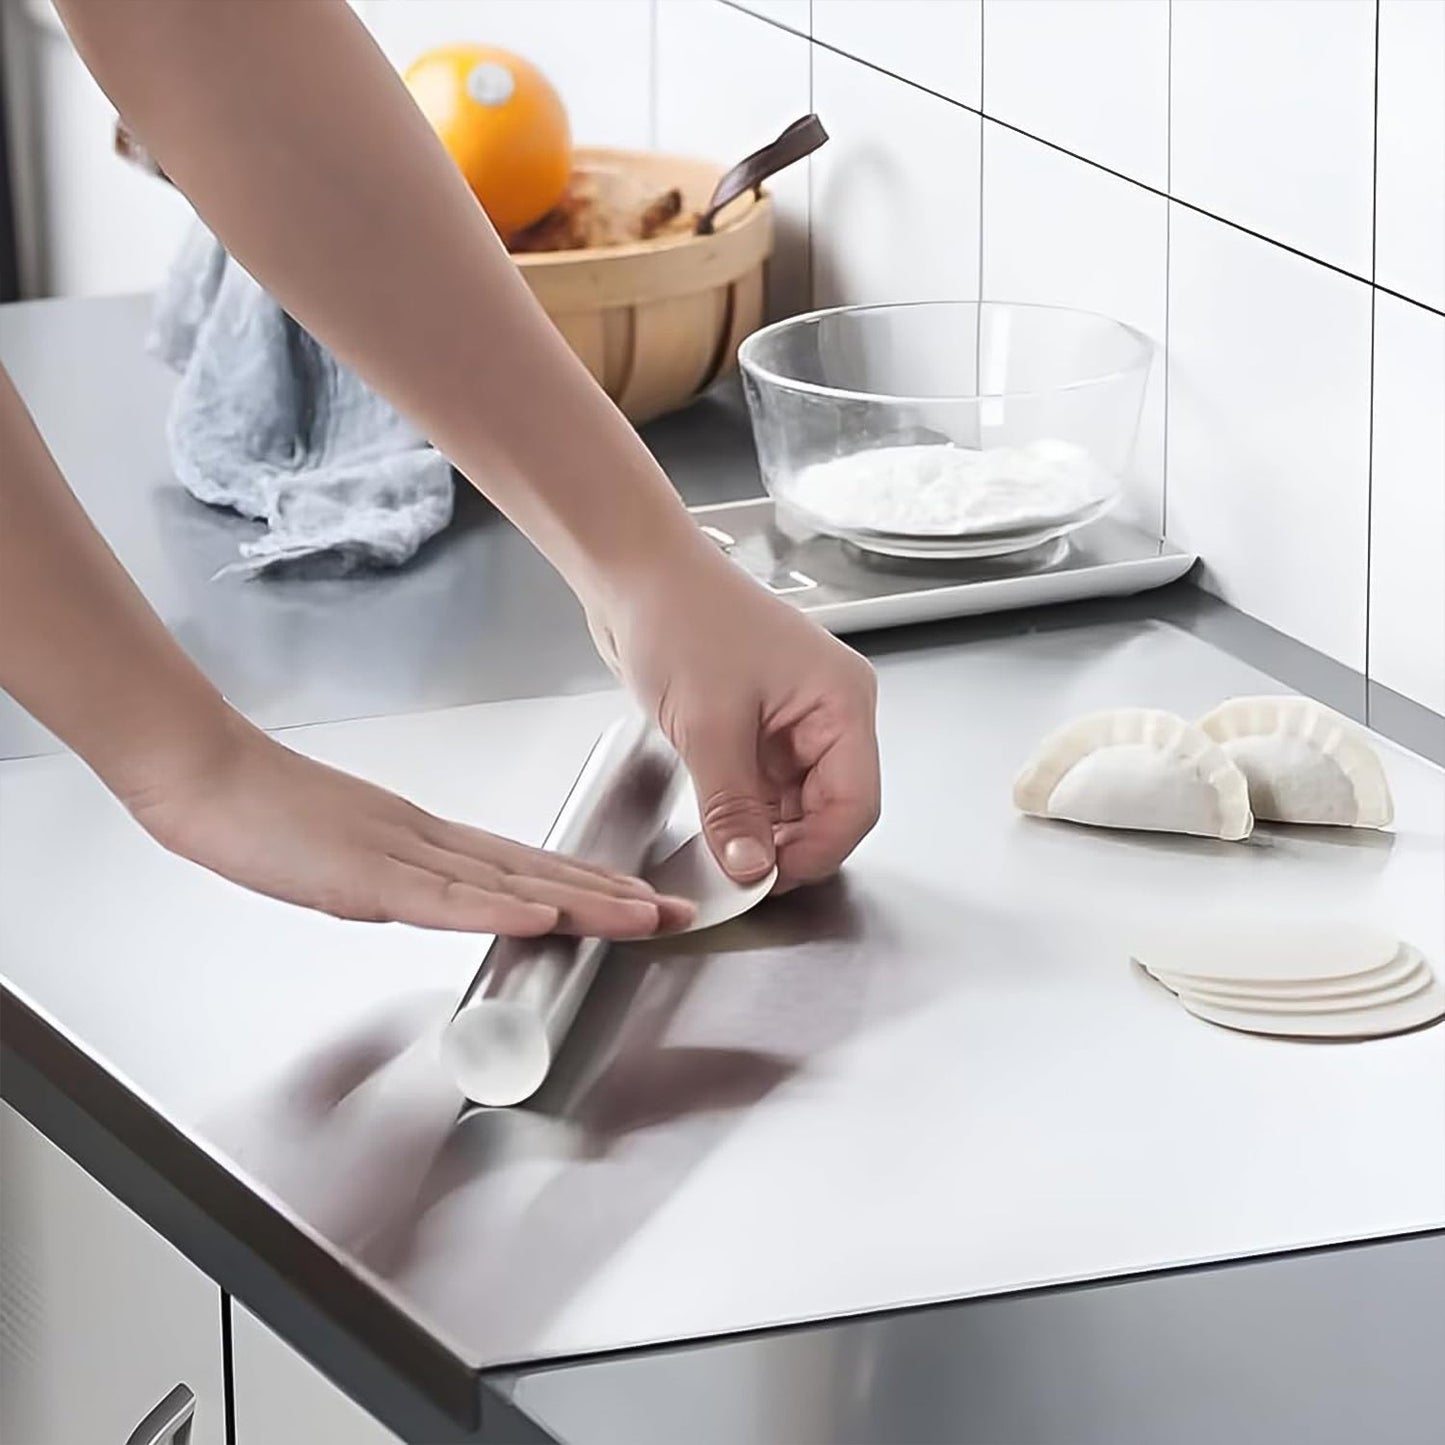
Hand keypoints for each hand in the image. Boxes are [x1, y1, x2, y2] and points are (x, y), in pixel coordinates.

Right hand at [120, 714, 694, 936]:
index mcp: (433, 842)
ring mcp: (405, 856)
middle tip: (679, 910)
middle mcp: (435, 843)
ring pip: (511, 881)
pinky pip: (443, 897)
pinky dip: (497, 907)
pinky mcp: (366, 874)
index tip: (646, 899)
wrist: (211, 777)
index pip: (532, 865)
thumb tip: (445, 900)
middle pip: (540, 871)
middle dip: (615, 896)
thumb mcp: (354, 857)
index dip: (594, 884)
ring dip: (583, 901)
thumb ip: (404, 876)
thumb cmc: (272, 816)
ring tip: (645, 914)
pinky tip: (542, 916)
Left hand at [592, 546, 880, 890]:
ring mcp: (792, 722)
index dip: (816, 851)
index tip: (765, 881)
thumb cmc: (680, 617)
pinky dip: (742, 814)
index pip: (856, 804)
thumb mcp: (708, 725)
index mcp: (842, 702)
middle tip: (738, 875)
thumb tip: (751, 870)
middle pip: (831, 809)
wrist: (633, 573)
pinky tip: (714, 829)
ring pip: (795, 805)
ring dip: (762, 833)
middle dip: (788, 845)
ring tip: (719, 852)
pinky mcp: (756, 728)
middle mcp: (828, 714)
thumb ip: (732, 806)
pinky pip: (763, 789)